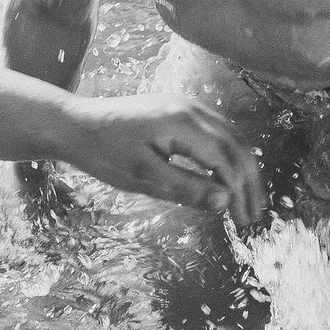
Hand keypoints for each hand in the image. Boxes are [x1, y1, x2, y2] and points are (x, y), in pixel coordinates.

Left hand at [57, 94, 266, 230]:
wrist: (76, 124)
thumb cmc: (104, 152)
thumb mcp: (143, 176)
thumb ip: (186, 188)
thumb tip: (225, 201)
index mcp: (184, 123)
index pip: (226, 161)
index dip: (240, 194)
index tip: (244, 222)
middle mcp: (192, 109)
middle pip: (235, 147)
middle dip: (248, 184)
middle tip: (253, 216)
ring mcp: (187, 106)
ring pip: (229, 139)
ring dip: (240, 170)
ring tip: (245, 201)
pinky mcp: (179, 110)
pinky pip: (215, 133)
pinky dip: (225, 158)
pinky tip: (224, 178)